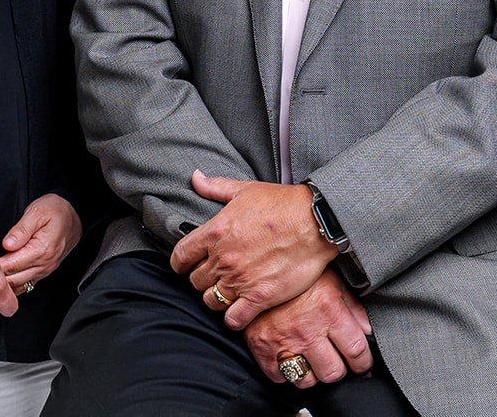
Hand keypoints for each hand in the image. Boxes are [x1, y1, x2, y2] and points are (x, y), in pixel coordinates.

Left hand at [0, 193, 82, 291]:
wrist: (74, 215)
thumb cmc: (56, 210)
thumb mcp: (37, 211)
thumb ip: (21, 229)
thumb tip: (7, 244)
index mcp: (42, 250)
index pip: (11, 265)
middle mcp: (45, 264)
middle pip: (13, 279)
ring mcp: (45, 270)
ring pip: (19, 285)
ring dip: (5, 282)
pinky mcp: (44, 272)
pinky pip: (26, 284)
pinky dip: (13, 284)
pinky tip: (4, 277)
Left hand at [170, 171, 334, 330]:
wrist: (315, 222)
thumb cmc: (282, 203)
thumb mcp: (245, 190)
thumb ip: (215, 187)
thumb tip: (195, 177)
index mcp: (215, 232)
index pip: (181, 256)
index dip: (181, 263)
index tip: (187, 265)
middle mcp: (224, 259)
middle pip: (196, 281)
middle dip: (203, 278)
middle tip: (216, 275)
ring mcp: (240, 280)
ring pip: (211, 301)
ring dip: (217, 298)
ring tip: (229, 291)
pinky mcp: (260, 297)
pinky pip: (233, 319)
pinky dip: (234, 318)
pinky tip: (241, 309)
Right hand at [245, 269, 373, 390]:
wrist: (258, 271)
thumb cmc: (298, 277)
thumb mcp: (332, 282)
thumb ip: (353, 307)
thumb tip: (368, 330)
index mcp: (329, 312)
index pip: (357, 351)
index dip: (363, 363)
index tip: (362, 364)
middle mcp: (308, 331)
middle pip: (333, 373)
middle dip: (338, 369)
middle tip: (335, 360)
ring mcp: (285, 343)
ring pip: (307, 381)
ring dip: (312, 373)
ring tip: (312, 360)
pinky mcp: (264, 350)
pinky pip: (280, 378)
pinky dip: (285, 372)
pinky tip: (290, 357)